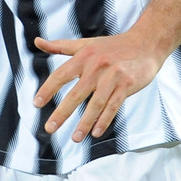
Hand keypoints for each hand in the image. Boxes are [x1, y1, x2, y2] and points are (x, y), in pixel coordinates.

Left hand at [33, 32, 163, 141]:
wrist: (144, 44)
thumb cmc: (111, 46)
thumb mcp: (85, 44)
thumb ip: (60, 46)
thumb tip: (36, 42)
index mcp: (83, 56)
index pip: (61, 75)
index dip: (48, 89)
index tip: (36, 104)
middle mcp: (96, 66)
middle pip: (76, 93)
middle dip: (62, 112)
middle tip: (49, 128)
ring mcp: (112, 76)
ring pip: (96, 104)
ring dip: (84, 122)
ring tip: (74, 138)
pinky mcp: (127, 85)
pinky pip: (113, 106)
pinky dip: (105, 120)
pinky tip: (96, 132)